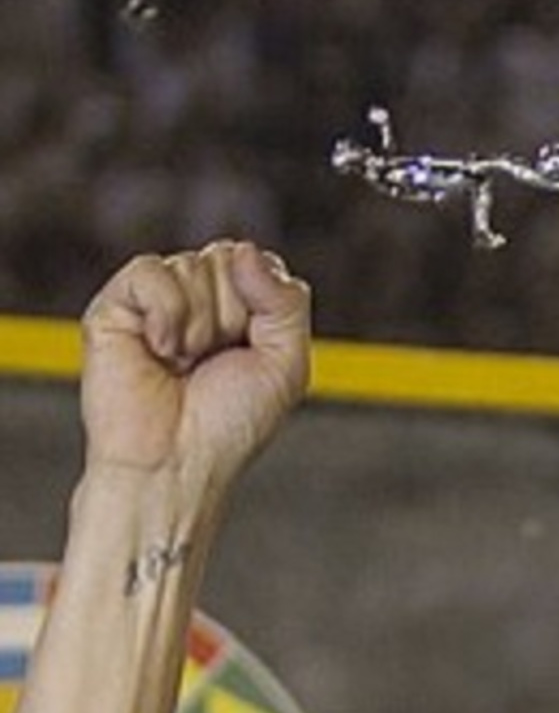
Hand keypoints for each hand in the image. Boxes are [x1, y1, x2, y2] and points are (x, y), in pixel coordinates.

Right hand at [77, 240, 310, 497]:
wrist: (176, 461)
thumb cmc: (228, 425)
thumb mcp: (286, 365)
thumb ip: (286, 302)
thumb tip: (247, 251)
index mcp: (241, 310)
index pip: (261, 264)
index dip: (265, 303)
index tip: (254, 350)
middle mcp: (198, 299)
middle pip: (229, 258)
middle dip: (233, 316)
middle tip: (214, 361)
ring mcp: (157, 300)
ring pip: (193, 265)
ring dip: (201, 325)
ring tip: (184, 364)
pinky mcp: (117, 305)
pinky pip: (152, 272)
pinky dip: (166, 315)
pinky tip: (160, 351)